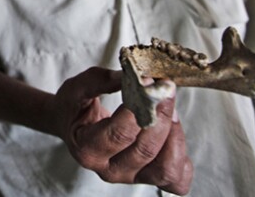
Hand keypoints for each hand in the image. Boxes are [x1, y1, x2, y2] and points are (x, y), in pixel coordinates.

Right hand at [53, 67, 192, 194]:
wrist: (72, 126)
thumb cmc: (74, 107)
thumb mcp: (78, 88)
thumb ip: (103, 80)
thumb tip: (135, 75)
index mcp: (87, 149)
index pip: (119, 134)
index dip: (138, 108)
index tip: (148, 82)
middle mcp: (109, 170)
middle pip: (145, 150)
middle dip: (161, 116)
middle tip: (166, 88)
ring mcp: (131, 177)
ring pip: (165, 169)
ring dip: (175, 136)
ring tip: (171, 110)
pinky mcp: (147, 178)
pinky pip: (176, 179)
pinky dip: (181, 157)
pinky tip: (173, 133)